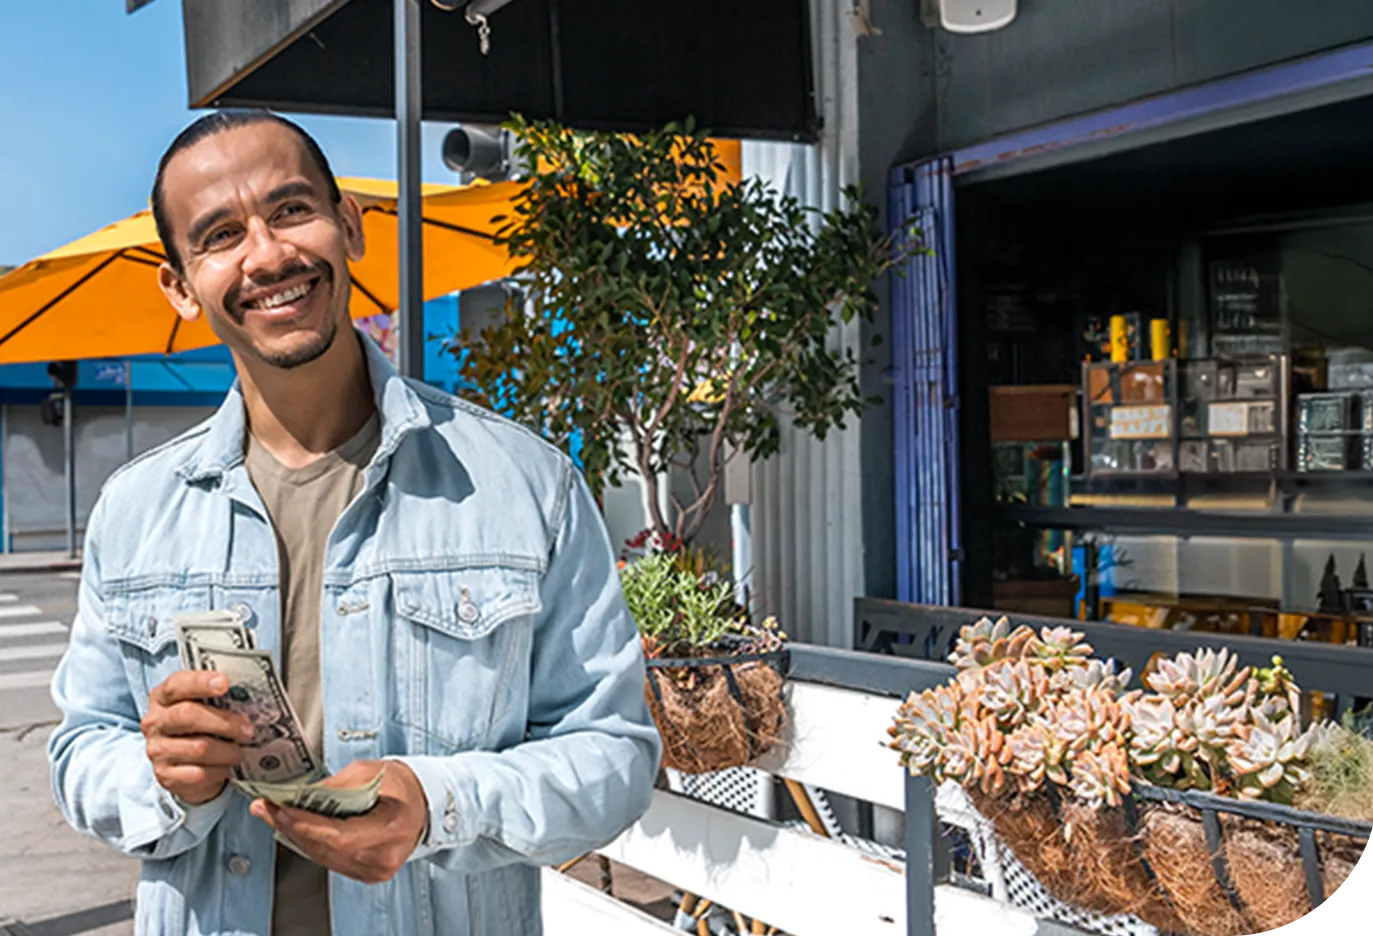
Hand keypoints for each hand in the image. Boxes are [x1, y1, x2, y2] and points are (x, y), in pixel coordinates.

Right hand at [142, 671, 254, 805]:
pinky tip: (225, 767)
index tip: (224, 683)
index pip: (176, 684)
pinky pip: (198, 774)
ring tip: (240, 752)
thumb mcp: (205, 708)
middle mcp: (155, 723)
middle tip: (248, 730)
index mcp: (162, 698)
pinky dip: (219, 771)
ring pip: (198, 748)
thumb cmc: (200, 729)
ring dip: (227, 751)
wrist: (186, 767)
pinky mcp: (165, 776)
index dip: (200, 682)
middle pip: (187, 715)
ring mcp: (157, 750)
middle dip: (224, 722)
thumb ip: (218, 699)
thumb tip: (249, 697)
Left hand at [250, 759, 429, 883]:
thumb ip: (335, 787)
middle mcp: (384, 857)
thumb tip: (298, 796)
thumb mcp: (370, 773)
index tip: (280, 809)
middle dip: (292, 826)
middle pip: (327, 849)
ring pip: (324, 857)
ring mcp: (376, 870)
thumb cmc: (403, 785)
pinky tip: (296, 828)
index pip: (340, 836)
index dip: (306, 825)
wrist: (425, 803)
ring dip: (296, 836)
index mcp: (393, 829)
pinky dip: (312, 844)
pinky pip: (331, 860)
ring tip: (274, 815)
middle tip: (266, 808)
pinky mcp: (367, 873)